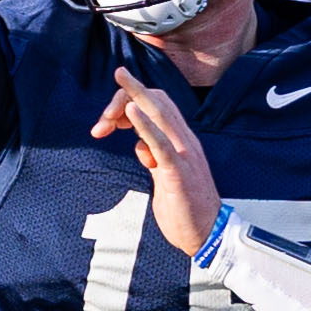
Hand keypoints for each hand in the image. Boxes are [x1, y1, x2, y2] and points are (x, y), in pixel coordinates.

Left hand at [89, 68, 221, 253]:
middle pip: (157, 102)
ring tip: (120, 77)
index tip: (107, 122)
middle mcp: (185, 141)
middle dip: (128, 95)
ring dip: (136, 94)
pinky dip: (145, 124)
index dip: (130, 104)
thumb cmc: (185, 208)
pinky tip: (132, 111)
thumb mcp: (164, 178)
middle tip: (103, 113)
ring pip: (160, 113)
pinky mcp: (178, 171)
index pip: (158, 106)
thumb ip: (154, 159)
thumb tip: (141, 147)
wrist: (208, 234)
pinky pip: (161, 142)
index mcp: (181, 141)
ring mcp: (183, 154)